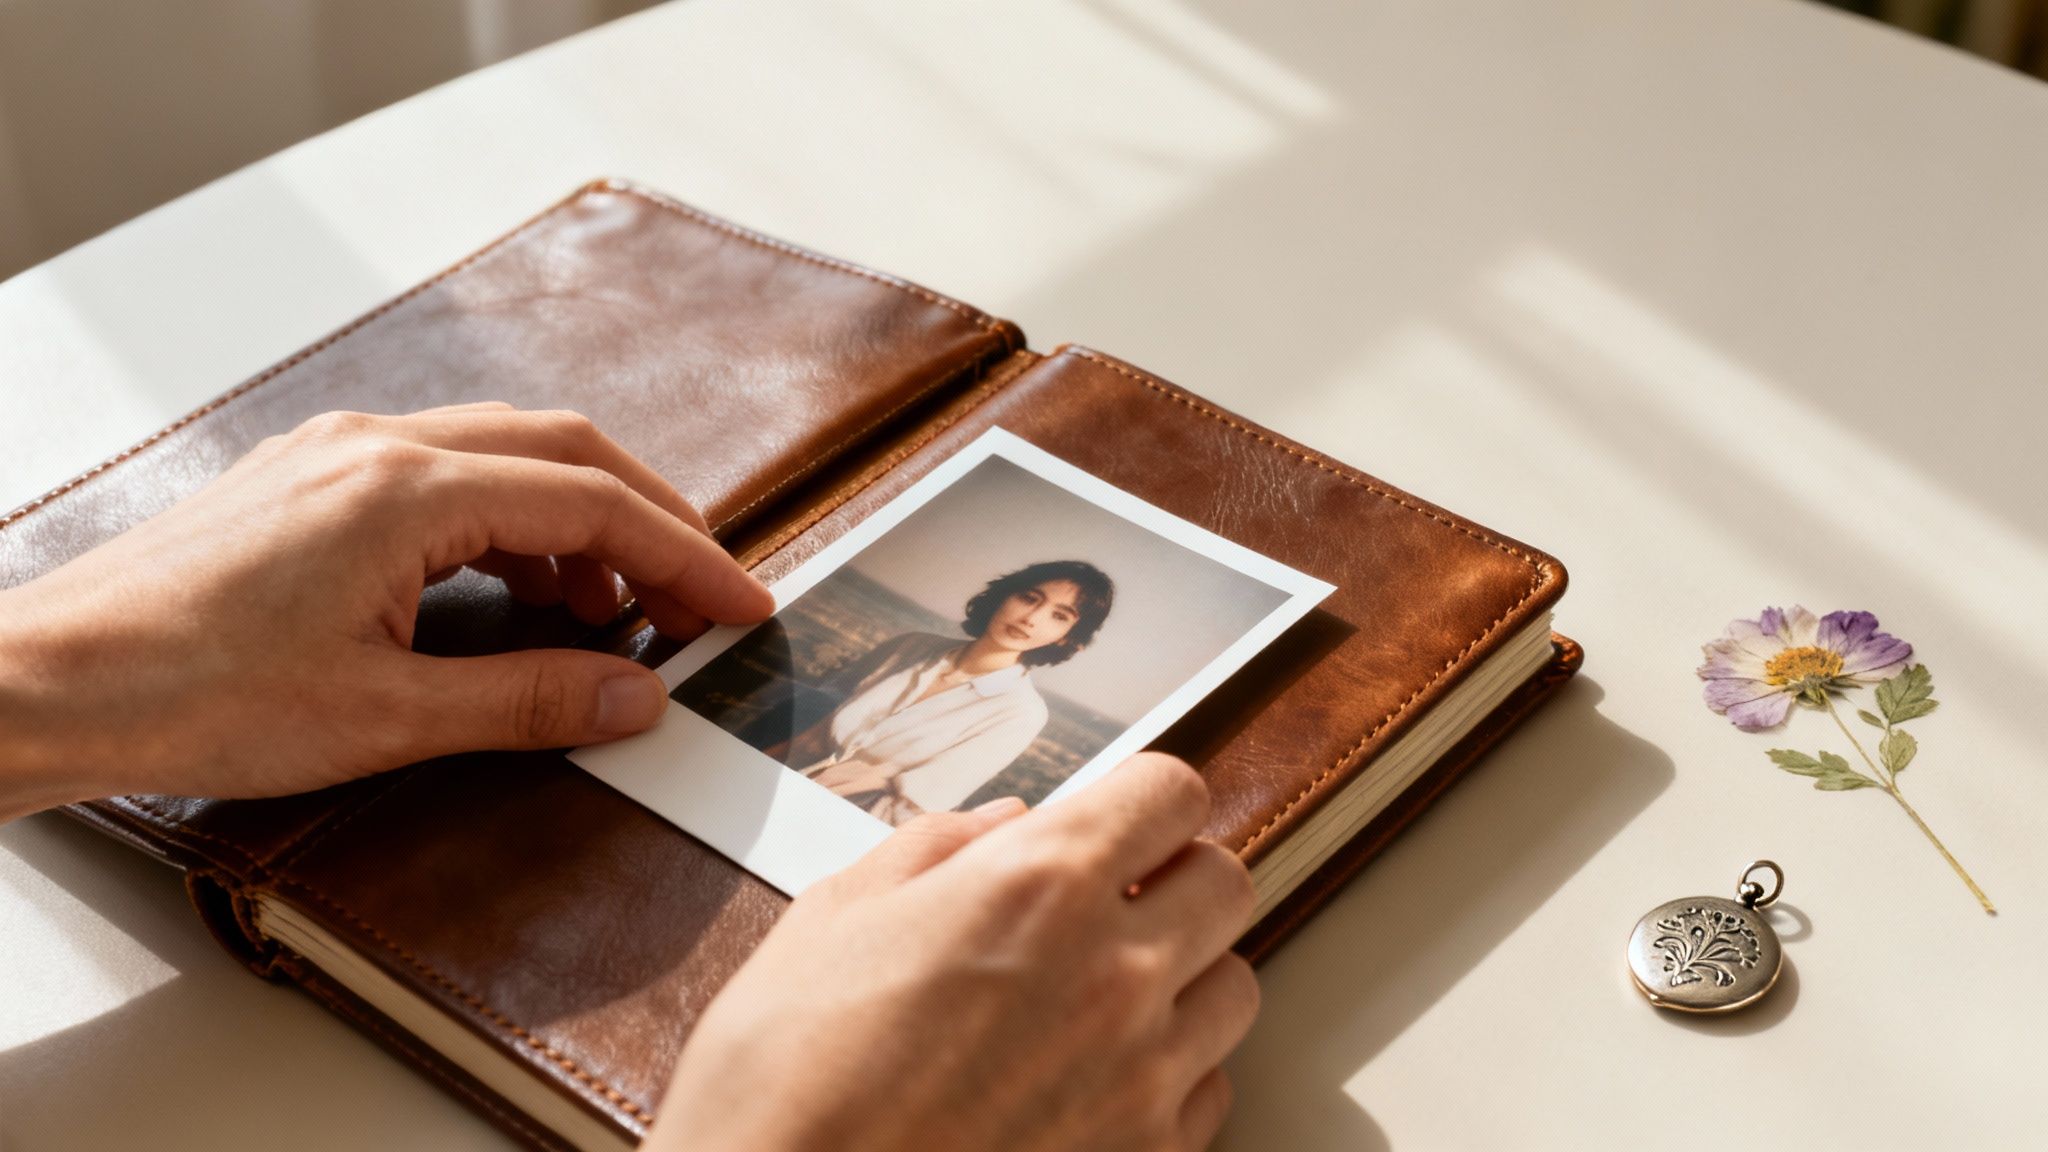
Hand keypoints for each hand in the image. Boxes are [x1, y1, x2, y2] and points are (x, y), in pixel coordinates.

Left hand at [0, 404, 773, 818]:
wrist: (53, 685)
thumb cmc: (186, 694)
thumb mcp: (386, 717)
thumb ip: (529, 697)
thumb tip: (633, 694)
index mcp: (404, 490)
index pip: (593, 502)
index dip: (685, 556)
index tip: (740, 603)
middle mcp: (377, 448)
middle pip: (565, 451)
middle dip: (651, 521)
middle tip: (701, 595)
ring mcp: (340, 455)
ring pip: (508, 455)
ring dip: (581, 521)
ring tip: (614, 609)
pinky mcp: (313, 481)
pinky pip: (449, 474)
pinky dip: (513, 522)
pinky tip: (521, 587)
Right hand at [652, 752, 1259, 1151]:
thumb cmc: (782, 1078)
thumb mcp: (834, 916)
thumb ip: (935, 849)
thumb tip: (1002, 826)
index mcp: (1040, 885)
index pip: (1175, 793)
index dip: (1142, 801)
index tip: (1113, 821)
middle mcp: (1116, 973)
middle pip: (1227, 883)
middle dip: (1174, 881)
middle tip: (1108, 904)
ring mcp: (1142, 1078)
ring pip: (1235, 990)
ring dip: (1182, 979)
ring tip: (1098, 1000)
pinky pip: (1208, 1095)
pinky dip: (1169, 1079)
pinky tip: (1090, 1082)